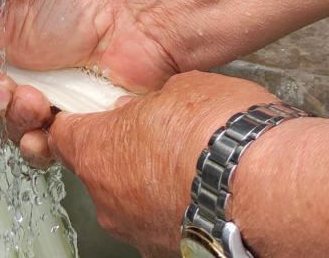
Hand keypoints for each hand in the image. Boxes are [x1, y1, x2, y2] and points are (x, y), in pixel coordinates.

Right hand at [0, 0, 182, 137]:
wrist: (138, 23)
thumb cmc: (83, 4)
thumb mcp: (8, 17)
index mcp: (9, 43)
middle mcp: (30, 73)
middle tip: (3, 86)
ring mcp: (56, 100)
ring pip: (12, 131)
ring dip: (16, 118)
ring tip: (36, 98)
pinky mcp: (80, 125)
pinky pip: (46, 150)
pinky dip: (41, 143)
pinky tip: (48, 125)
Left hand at [44, 71, 280, 256]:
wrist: (266, 187)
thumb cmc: (224, 134)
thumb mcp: (184, 88)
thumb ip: (153, 102)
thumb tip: (154, 106)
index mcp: (97, 149)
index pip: (63, 133)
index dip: (79, 119)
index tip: (95, 112)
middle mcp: (107, 198)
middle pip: (98, 170)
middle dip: (125, 153)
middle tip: (161, 136)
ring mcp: (136, 231)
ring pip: (131, 201)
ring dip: (153, 184)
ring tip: (193, 166)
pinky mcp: (168, 253)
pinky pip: (162, 224)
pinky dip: (178, 210)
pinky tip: (206, 193)